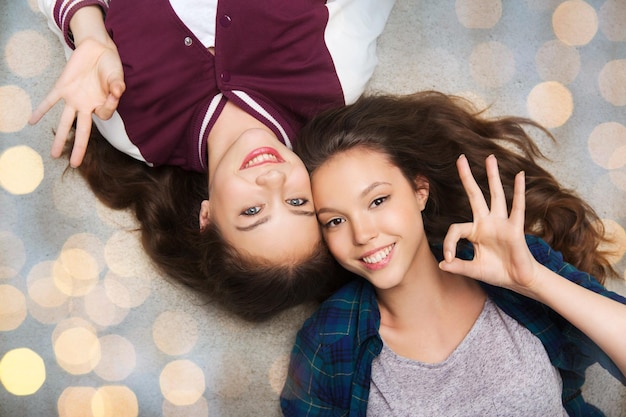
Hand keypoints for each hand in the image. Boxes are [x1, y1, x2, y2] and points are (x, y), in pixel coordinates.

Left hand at [29, 37, 124, 166]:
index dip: (107, 107)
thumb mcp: (116, 75)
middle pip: (83, 131)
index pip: (103, 116)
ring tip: (54, 154)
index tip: (113, 94)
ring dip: (60, 137)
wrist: (96, 49)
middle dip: (79, 148)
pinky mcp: (62, 87)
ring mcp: (74, 98)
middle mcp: (87, 106)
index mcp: (102, 105)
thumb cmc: (110, 65)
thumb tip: (117, 91)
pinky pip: (50, 101)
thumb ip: (116, 85)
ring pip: (66, 122)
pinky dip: (41, 110)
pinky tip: (31, 121)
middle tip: (75, 164)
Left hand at [439, 154, 538, 293]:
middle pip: (475, 195)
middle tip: (460, 158)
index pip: (456, 229)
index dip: (449, 243)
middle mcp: (487, 222)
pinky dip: (519, 191)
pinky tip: (520, 175)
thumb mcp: (474, 270)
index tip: (448, 258)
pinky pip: (518, 207)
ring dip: (493, 177)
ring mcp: (502, 223)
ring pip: (497, 195)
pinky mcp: (515, 229)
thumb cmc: (497, 272)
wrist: (518, 280)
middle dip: (467, 177)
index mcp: (475, 231)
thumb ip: (458, 267)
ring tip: (490, 157)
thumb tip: (442, 264)